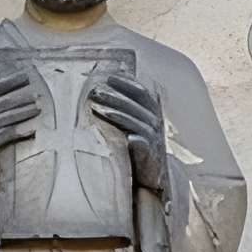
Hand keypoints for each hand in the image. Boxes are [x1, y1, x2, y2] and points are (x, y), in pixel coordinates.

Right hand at [0, 70, 41, 156]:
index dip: (10, 81)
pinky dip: (20, 132)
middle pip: (2, 103)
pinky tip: (33, 129)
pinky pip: (6, 136)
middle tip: (38, 95)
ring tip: (39, 109)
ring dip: (24, 112)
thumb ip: (1, 107)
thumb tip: (23, 92)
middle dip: (22, 97)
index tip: (27, 76)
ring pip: (6, 118)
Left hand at [90, 69, 167, 191]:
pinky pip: (144, 145)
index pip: (141, 93)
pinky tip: (128, 138)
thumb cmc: (140, 145)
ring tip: (101, 110)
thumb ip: (127, 108)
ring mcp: (154, 138)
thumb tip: (108, 89)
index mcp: (152, 112)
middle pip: (135, 105)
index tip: (109, 78)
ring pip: (137, 123)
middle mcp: (155, 123)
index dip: (126, 84)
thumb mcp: (135, 124)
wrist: (153, 173)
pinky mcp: (151, 154)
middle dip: (115, 97)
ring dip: (119, 115)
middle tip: (96, 92)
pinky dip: (137, 140)